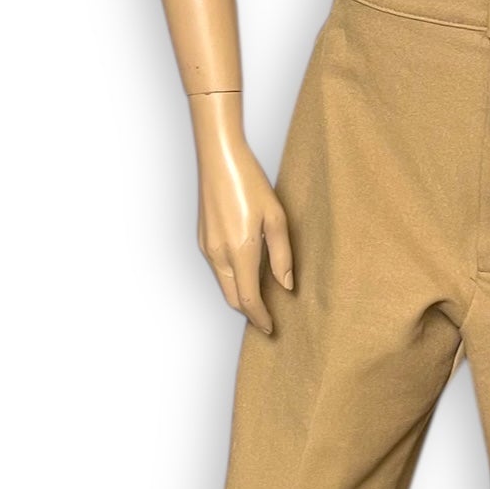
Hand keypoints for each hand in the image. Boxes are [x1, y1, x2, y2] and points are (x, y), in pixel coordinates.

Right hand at [189, 93, 294, 332]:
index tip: (271, 329)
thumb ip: (282, 255)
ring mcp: (207, 247)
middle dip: (249, 312)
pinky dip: (231, 279)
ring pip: (223, 284)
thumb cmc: (250, 182)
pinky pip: (218, 269)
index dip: (260, 318)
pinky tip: (246, 272)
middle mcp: (218, 255)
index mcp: (239, 251)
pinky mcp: (203, 239)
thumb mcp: (276, 218)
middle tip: (267, 320)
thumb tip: (286, 285)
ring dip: (240, 295)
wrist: (219, 159)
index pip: (248, 299)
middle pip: (232, 298)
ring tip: (261, 299)